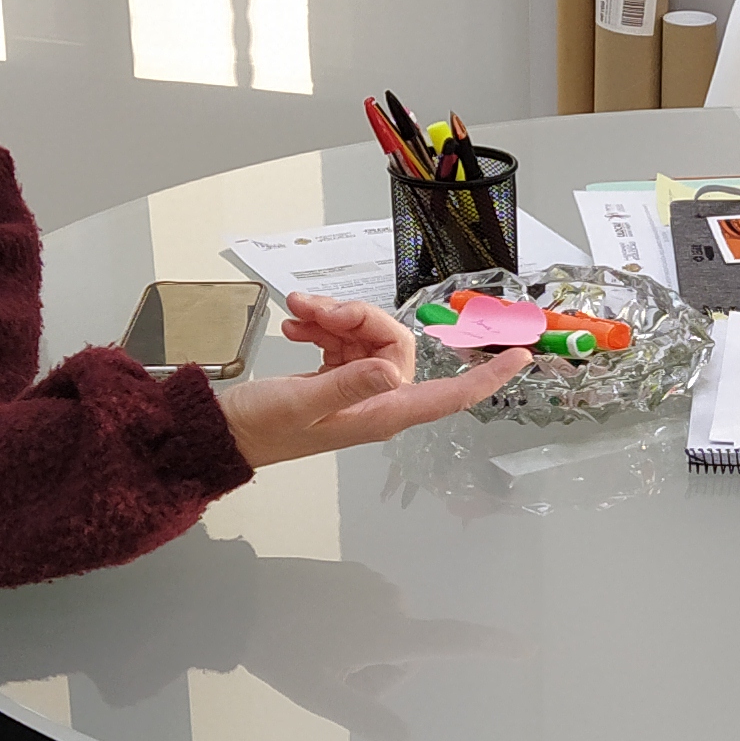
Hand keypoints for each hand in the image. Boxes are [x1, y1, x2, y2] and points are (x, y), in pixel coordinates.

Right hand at [216, 293, 521, 467]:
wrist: (220, 432)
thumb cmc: (258, 428)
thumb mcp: (300, 403)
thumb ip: (347, 384)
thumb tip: (393, 371)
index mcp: (380, 413)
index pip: (450, 396)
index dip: (487, 378)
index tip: (519, 356)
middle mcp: (375, 400)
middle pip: (394, 344)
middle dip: (357, 316)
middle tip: (313, 308)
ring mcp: (355, 388)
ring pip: (364, 335)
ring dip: (332, 316)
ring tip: (296, 311)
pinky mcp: (333, 376)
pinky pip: (342, 339)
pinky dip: (321, 325)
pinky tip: (295, 324)